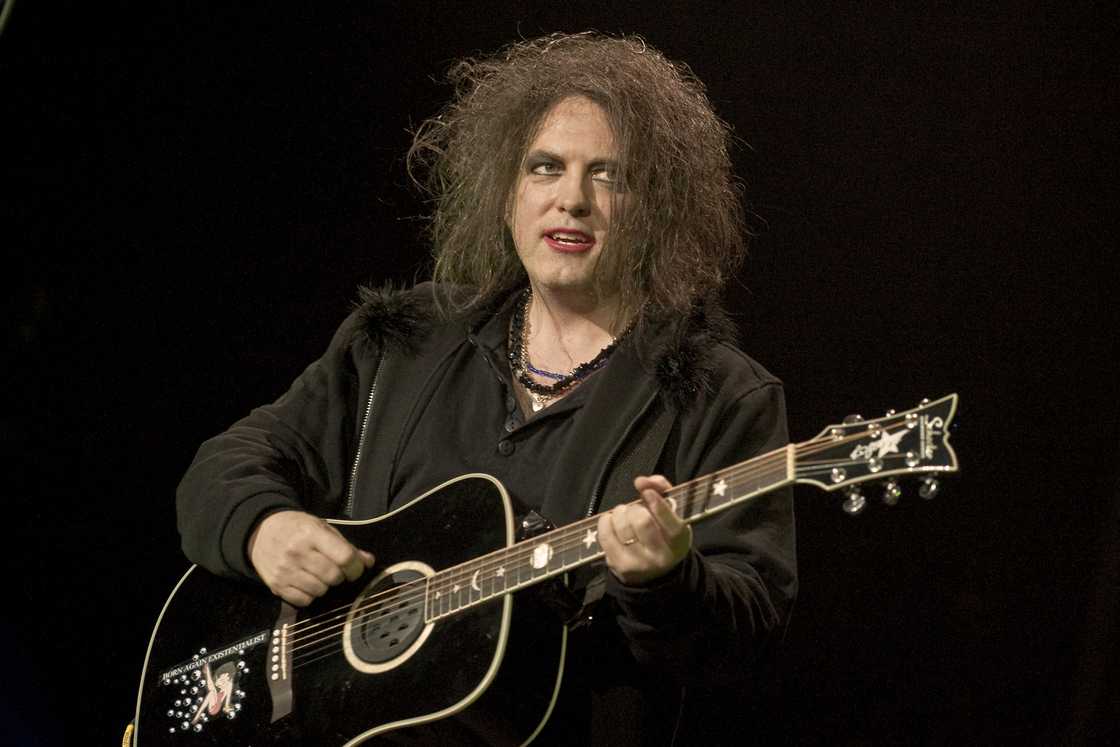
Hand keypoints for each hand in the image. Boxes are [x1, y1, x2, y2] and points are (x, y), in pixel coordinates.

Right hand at [247, 510, 374, 606]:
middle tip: (336, 571)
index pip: (344, 557)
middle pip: (333, 576)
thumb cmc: (297, 528)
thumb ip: (345, 545)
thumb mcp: (321, 528)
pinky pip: (304, 600)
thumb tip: (368, 562)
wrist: (260, 531)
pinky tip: (307, 583)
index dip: (356, 567)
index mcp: (311, 533)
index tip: (355, 569)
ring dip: (325, 586)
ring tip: (319, 575)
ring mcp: (285, 570)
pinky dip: (310, 595)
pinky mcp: (276, 585)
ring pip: (320, 590)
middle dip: (340, 576)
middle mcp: (297, 552)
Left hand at [597, 475, 691, 585]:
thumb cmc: (662, 534)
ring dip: (620, 513)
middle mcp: (660, 557)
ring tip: (625, 516)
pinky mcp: (618, 565)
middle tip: (636, 509)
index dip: (657, 504)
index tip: (646, 491)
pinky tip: (613, 522)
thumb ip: (662, 490)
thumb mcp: (671, 514)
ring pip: (622, 526)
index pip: (670, 523)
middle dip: (635, 508)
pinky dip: (606, 521)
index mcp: (679, 542)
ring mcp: (638, 563)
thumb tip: (642, 481)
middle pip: (642, 521)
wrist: (652, 573)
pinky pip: (605, 534)